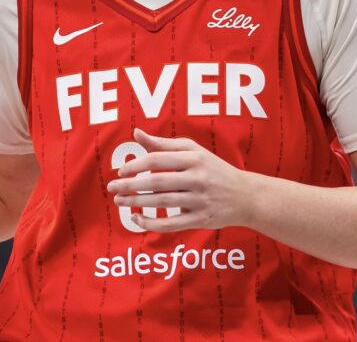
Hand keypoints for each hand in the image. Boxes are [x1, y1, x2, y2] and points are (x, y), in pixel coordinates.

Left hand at [107, 128, 252, 232]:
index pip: (158, 160)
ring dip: (137, 202)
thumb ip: (163, 144)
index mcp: (194, 158)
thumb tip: (136, 133)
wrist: (245, 196)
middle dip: (131, 185)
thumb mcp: (193, 151)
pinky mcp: (200, 220)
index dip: (136, 165)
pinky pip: (172, 223)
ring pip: (162, 202)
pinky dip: (152, 223)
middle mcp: (198, 178)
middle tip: (111, 187)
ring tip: (119, 201)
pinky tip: (136, 219)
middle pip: (157, 181)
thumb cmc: (213, 169)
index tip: (121, 170)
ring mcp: (199, 200)